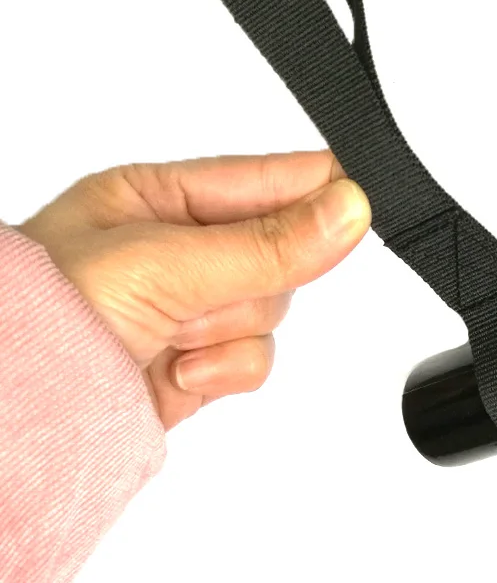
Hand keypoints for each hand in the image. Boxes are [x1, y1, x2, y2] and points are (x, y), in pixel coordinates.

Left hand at [16, 150, 369, 429]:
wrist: (8, 420)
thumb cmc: (39, 318)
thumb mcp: (164, 263)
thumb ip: (267, 242)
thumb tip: (350, 208)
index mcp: (159, 196)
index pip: (266, 178)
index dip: (316, 187)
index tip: (359, 195)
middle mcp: (179, 248)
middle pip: (281, 248)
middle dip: (249, 276)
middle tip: (209, 289)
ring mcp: (190, 307)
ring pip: (273, 305)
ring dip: (230, 326)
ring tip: (173, 336)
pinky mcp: (197, 362)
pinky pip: (256, 355)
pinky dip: (227, 366)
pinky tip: (182, 368)